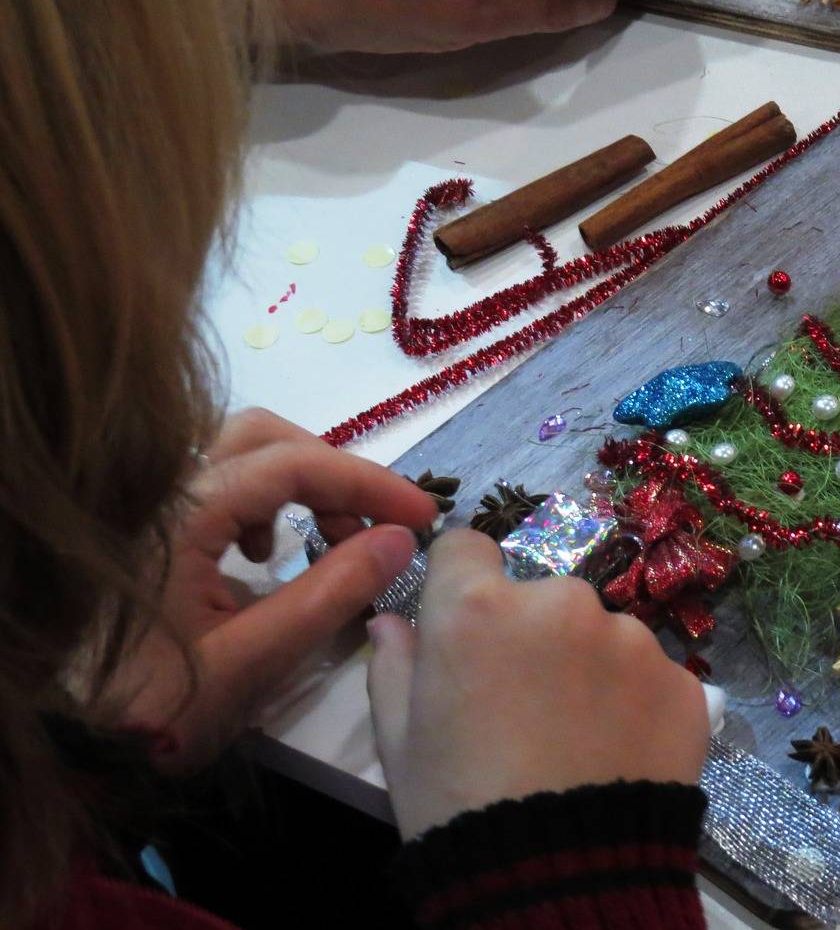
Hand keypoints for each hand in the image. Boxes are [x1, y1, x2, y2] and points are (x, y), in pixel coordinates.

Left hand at [110, 409, 435, 769]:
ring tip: (328, 541)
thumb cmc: (156, 712)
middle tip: (373, 525)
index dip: (366, 482)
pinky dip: (261, 503)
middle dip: (331, 470)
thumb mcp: (254, 660)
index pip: (292, 465)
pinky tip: (266, 557)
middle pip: (261, 437)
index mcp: (179, 517)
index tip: (420, 517)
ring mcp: (146, 512)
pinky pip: (213, 486)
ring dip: (297, 484)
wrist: (67, 754)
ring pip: (237, 457)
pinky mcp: (144, 535)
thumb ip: (330, 594)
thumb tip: (398, 539)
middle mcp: (159, 494)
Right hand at [367, 529, 708, 839]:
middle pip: (542, 596)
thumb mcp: (401, 743)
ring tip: (577, 738)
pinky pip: (650, 675)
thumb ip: (395, 666)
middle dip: (533, 635)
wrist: (562, 879)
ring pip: (602, 633)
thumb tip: (392, 622)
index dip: (463, 584)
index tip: (467, 628)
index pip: (467, 547)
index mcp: (479, 607)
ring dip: (589, 666)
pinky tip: (618, 754)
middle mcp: (561, 602)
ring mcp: (630, 638)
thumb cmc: (459, 807)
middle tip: (525, 706)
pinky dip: (635, 702)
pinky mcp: (682, 680)